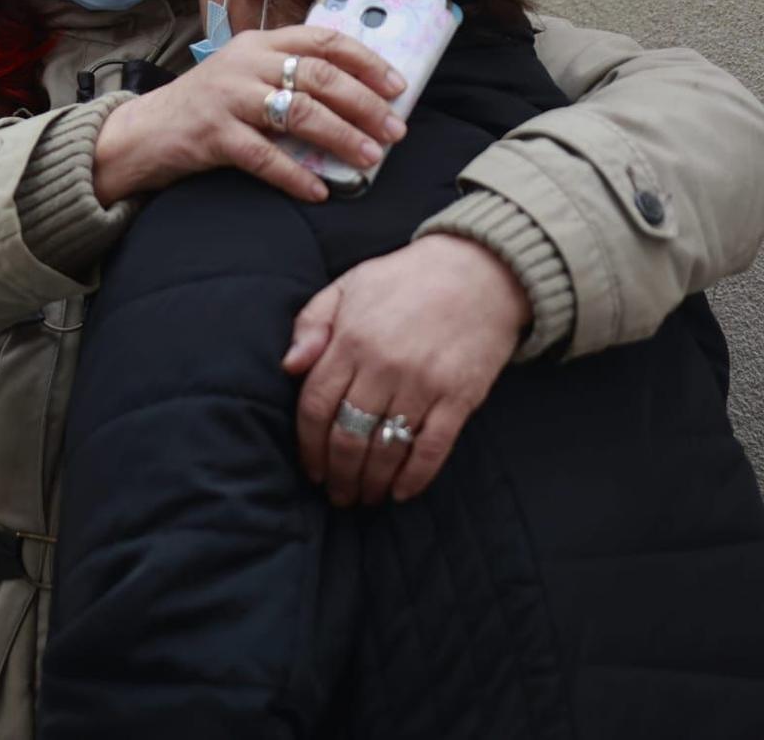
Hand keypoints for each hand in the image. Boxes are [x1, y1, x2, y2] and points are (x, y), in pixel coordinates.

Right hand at [93, 26, 409, 204]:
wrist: (143, 132)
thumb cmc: (205, 108)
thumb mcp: (244, 76)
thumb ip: (286, 76)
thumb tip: (357, 101)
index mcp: (259, 43)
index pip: (322, 40)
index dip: (366, 61)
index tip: (398, 86)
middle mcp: (244, 64)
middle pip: (318, 76)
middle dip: (364, 104)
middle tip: (394, 130)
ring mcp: (227, 97)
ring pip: (297, 112)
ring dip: (340, 137)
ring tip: (369, 158)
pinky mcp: (212, 134)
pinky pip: (264, 156)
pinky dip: (295, 175)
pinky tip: (318, 190)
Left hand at [284, 234, 528, 505]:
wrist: (480, 271)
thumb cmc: (405, 280)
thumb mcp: (347, 286)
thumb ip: (311, 324)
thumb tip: (289, 366)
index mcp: (350, 340)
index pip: (315, 405)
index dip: (307, 444)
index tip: (309, 467)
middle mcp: (383, 366)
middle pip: (347, 435)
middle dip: (337, 472)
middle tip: (335, 494)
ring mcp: (423, 383)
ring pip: (386, 448)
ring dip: (370, 481)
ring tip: (362, 497)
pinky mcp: (460, 396)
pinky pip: (432, 447)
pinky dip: (415, 477)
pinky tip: (401, 492)